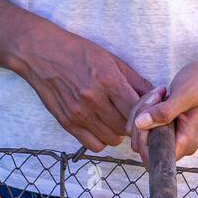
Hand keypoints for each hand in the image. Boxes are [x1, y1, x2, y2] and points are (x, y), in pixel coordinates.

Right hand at [13, 19, 152, 151]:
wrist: (40, 53)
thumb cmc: (77, 52)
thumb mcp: (110, 58)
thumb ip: (135, 80)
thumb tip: (157, 96)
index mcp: (108, 80)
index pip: (138, 110)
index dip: (145, 114)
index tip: (146, 113)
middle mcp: (94, 99)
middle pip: (126, 127)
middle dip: (133, 124)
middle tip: (131, 117)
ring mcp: (79, 113)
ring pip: (112, 139)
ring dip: (117, 132)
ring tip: (114, 119)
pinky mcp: (67, 123)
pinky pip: (94, 145)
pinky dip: (101, 139)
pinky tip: (100, 126)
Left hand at [128, 57, 197, 163]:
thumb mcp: (184, 95)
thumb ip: (163, 112)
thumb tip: (141, 124)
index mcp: (187, 142)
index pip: (154, 157)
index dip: (143, 140)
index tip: (147, 116)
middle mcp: (181, 143)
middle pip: (145, 145)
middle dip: (142, 120)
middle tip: (155, 98)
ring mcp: (175, 135)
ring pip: (144, 133)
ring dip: (145, 111)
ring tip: (160, 94)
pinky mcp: (170, 126)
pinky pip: (149, 124)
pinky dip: (148, 109)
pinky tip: (160, 96)